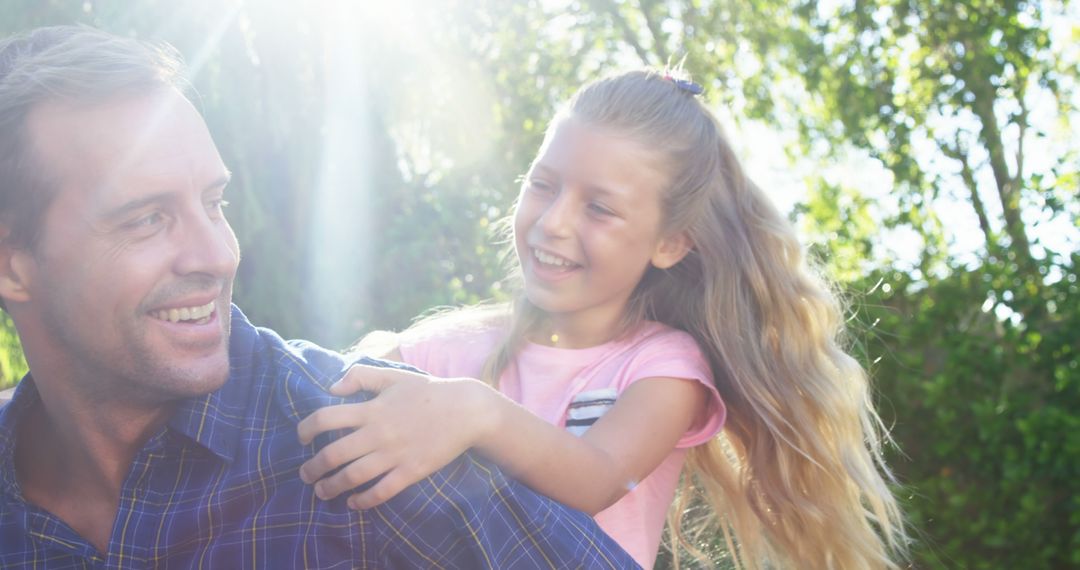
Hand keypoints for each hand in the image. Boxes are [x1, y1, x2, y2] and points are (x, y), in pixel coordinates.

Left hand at [297, 364, 494, 508]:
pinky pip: (381, 492)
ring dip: (331, 487)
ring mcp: (394, 455)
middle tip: (305, 474)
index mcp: (371, 409)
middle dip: (313, 468)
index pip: (326, 418)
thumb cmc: (428, 392)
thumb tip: (333, 387)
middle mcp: (378, 434)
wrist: (466, 411)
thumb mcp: (393, 377)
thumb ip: (361, 377)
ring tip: (322, 491)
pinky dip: (363, 501)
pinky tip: (353, 503)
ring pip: (352, 477)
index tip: (301, 437)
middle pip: (333, 454)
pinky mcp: (410, 472)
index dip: (306, 428)